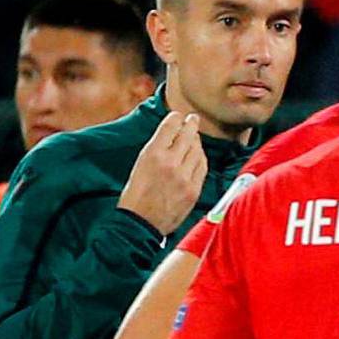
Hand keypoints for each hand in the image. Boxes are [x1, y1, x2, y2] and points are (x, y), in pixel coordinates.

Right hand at [119, 111, 208, 236]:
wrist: (141, 222)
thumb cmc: (136, 194)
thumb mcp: (140, 165)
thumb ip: (156, 150)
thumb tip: (171, 136)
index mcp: (152, 154)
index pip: (170, 127)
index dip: (176, 118)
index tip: (179, 116)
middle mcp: (170, 163)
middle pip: (187, 136)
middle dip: (191, 125)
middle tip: (193, 119)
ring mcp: (184, 177)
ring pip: (197, 151)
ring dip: (196, 142)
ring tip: (195, 137)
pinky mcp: (193, 190)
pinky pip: (202, 167)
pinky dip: (201, 158)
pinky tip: (199, 155)